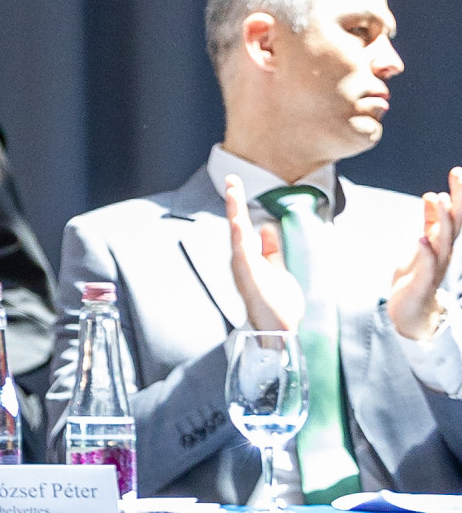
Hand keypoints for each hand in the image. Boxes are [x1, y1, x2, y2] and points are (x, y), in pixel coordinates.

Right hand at [225, 175, 304, 337]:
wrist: (281, 332)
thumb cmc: (277, 305)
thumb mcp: (277, 269)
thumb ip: (271, 249)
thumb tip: (266, 227)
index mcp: (250, 258)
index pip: (243, 225)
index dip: (239, 204)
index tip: (235, 182)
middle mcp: (243, 262)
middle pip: (237, 227)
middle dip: (234, 203)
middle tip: (231, 179)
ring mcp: (244, 271)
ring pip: (237, 238)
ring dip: (235, 215)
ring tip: (233, 194)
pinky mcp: (250, 281)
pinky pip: (244, 256)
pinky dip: (240, 239)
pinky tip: (239, 224)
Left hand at [389, 165, 461, 342]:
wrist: (411, 311)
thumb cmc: (418, 274)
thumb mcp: (423, 243)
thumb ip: (430, 222)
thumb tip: (435, 196)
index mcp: (444, 243)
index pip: (456, 215)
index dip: (459, 194)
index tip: (458, 171)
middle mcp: (444, 253)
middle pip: (456, 224)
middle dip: (458, 199)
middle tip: (457, 174)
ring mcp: (435, 268)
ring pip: (443, 242)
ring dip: (442, 220)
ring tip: (436, 197)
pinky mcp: (421, 283)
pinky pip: (427, 266)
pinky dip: (425, 251)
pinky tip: (422, 237)